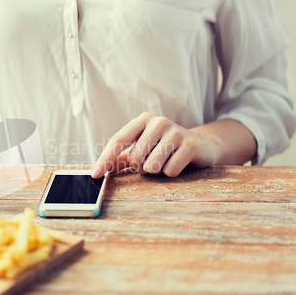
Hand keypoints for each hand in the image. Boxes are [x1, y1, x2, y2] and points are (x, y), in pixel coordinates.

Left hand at [91, 112, 221, 177]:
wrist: (200, 145)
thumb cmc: (164, 148)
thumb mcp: (141, 149)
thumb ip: (119, 158)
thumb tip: (96, 168)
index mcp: (142, 120)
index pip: (118, 140)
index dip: (105, 158)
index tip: (95, 174)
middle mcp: (158, 122)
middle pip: (134, 158)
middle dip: (141, 167)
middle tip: (153, 160)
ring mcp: (175, 131)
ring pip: (151, 166)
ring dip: (156, 171)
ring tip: (166, 161)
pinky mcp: (190, 145)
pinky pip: (169, 170)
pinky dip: (171, 172)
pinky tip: (178, 163)